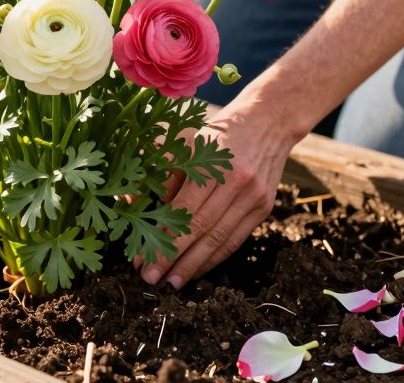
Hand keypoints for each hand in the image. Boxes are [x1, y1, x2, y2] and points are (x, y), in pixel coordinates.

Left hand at [137, 100, 302, 288]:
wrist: (269, 120)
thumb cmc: (217, 131)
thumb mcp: (186, 142)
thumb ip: (162, 175)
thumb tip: (135, 209)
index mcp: (214, 164)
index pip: (183, 210)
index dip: (161, 237)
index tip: (140, 258)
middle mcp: (237, 182)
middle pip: (201, 230)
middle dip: (174, 258)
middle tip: (150, 278)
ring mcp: (254, 197)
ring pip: (220, 240)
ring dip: (194, 266)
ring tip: (171, 283)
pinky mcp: (263, 208)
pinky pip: (236, 240)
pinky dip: (215, 258)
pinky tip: (197, 270)